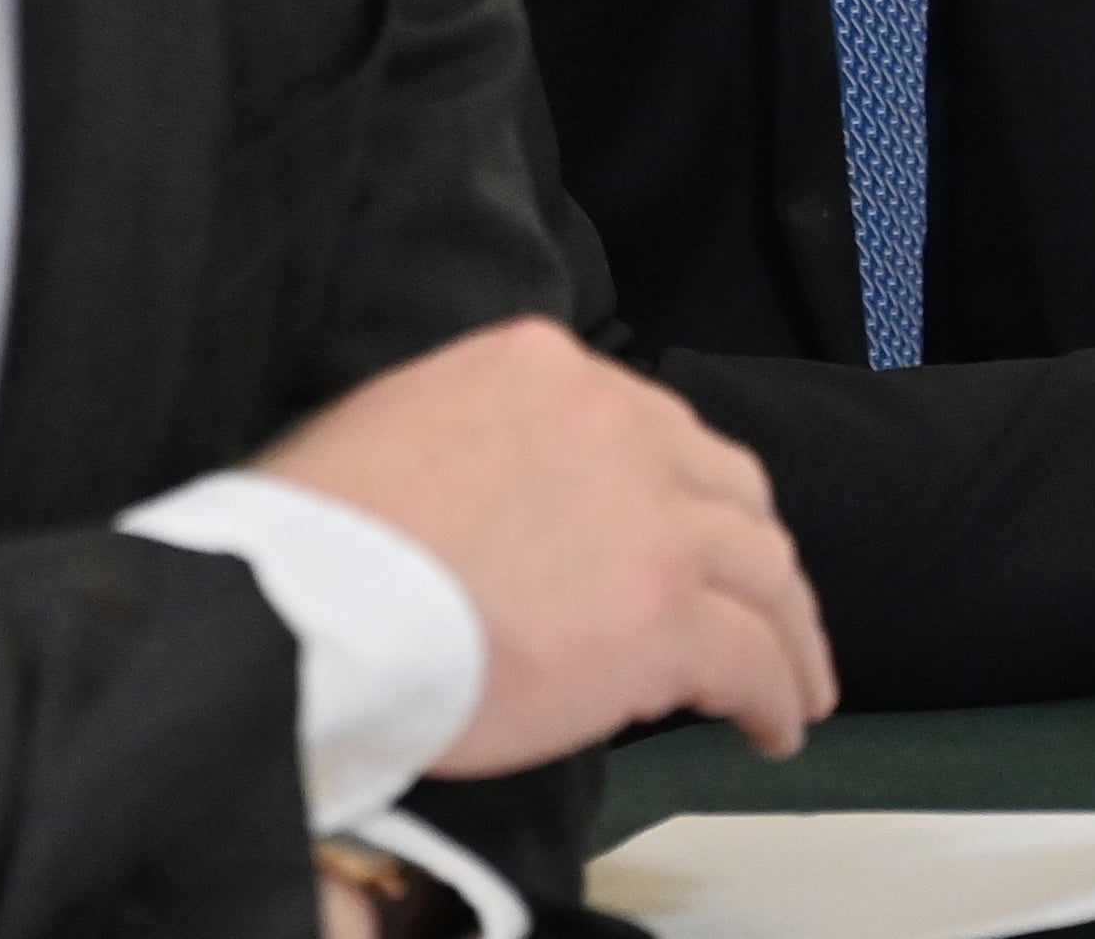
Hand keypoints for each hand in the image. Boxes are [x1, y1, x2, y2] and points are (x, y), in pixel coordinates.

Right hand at [255, 317, 835, 770]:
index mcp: (542, 369)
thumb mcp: (399, 423)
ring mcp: (647, 520)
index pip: (650, 426)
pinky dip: (778, 694)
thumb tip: (508, 506)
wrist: (301, 606)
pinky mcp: (661, 617)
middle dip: (749, 551)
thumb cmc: (312, 541)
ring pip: (763, 568)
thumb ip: (482, 440)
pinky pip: (753, 657)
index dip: (679, 495)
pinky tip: (773, 726)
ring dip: (787, 628)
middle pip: (726, 486)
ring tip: (794, 679)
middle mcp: (612, 424)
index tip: (686, 540)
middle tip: (759, 606)